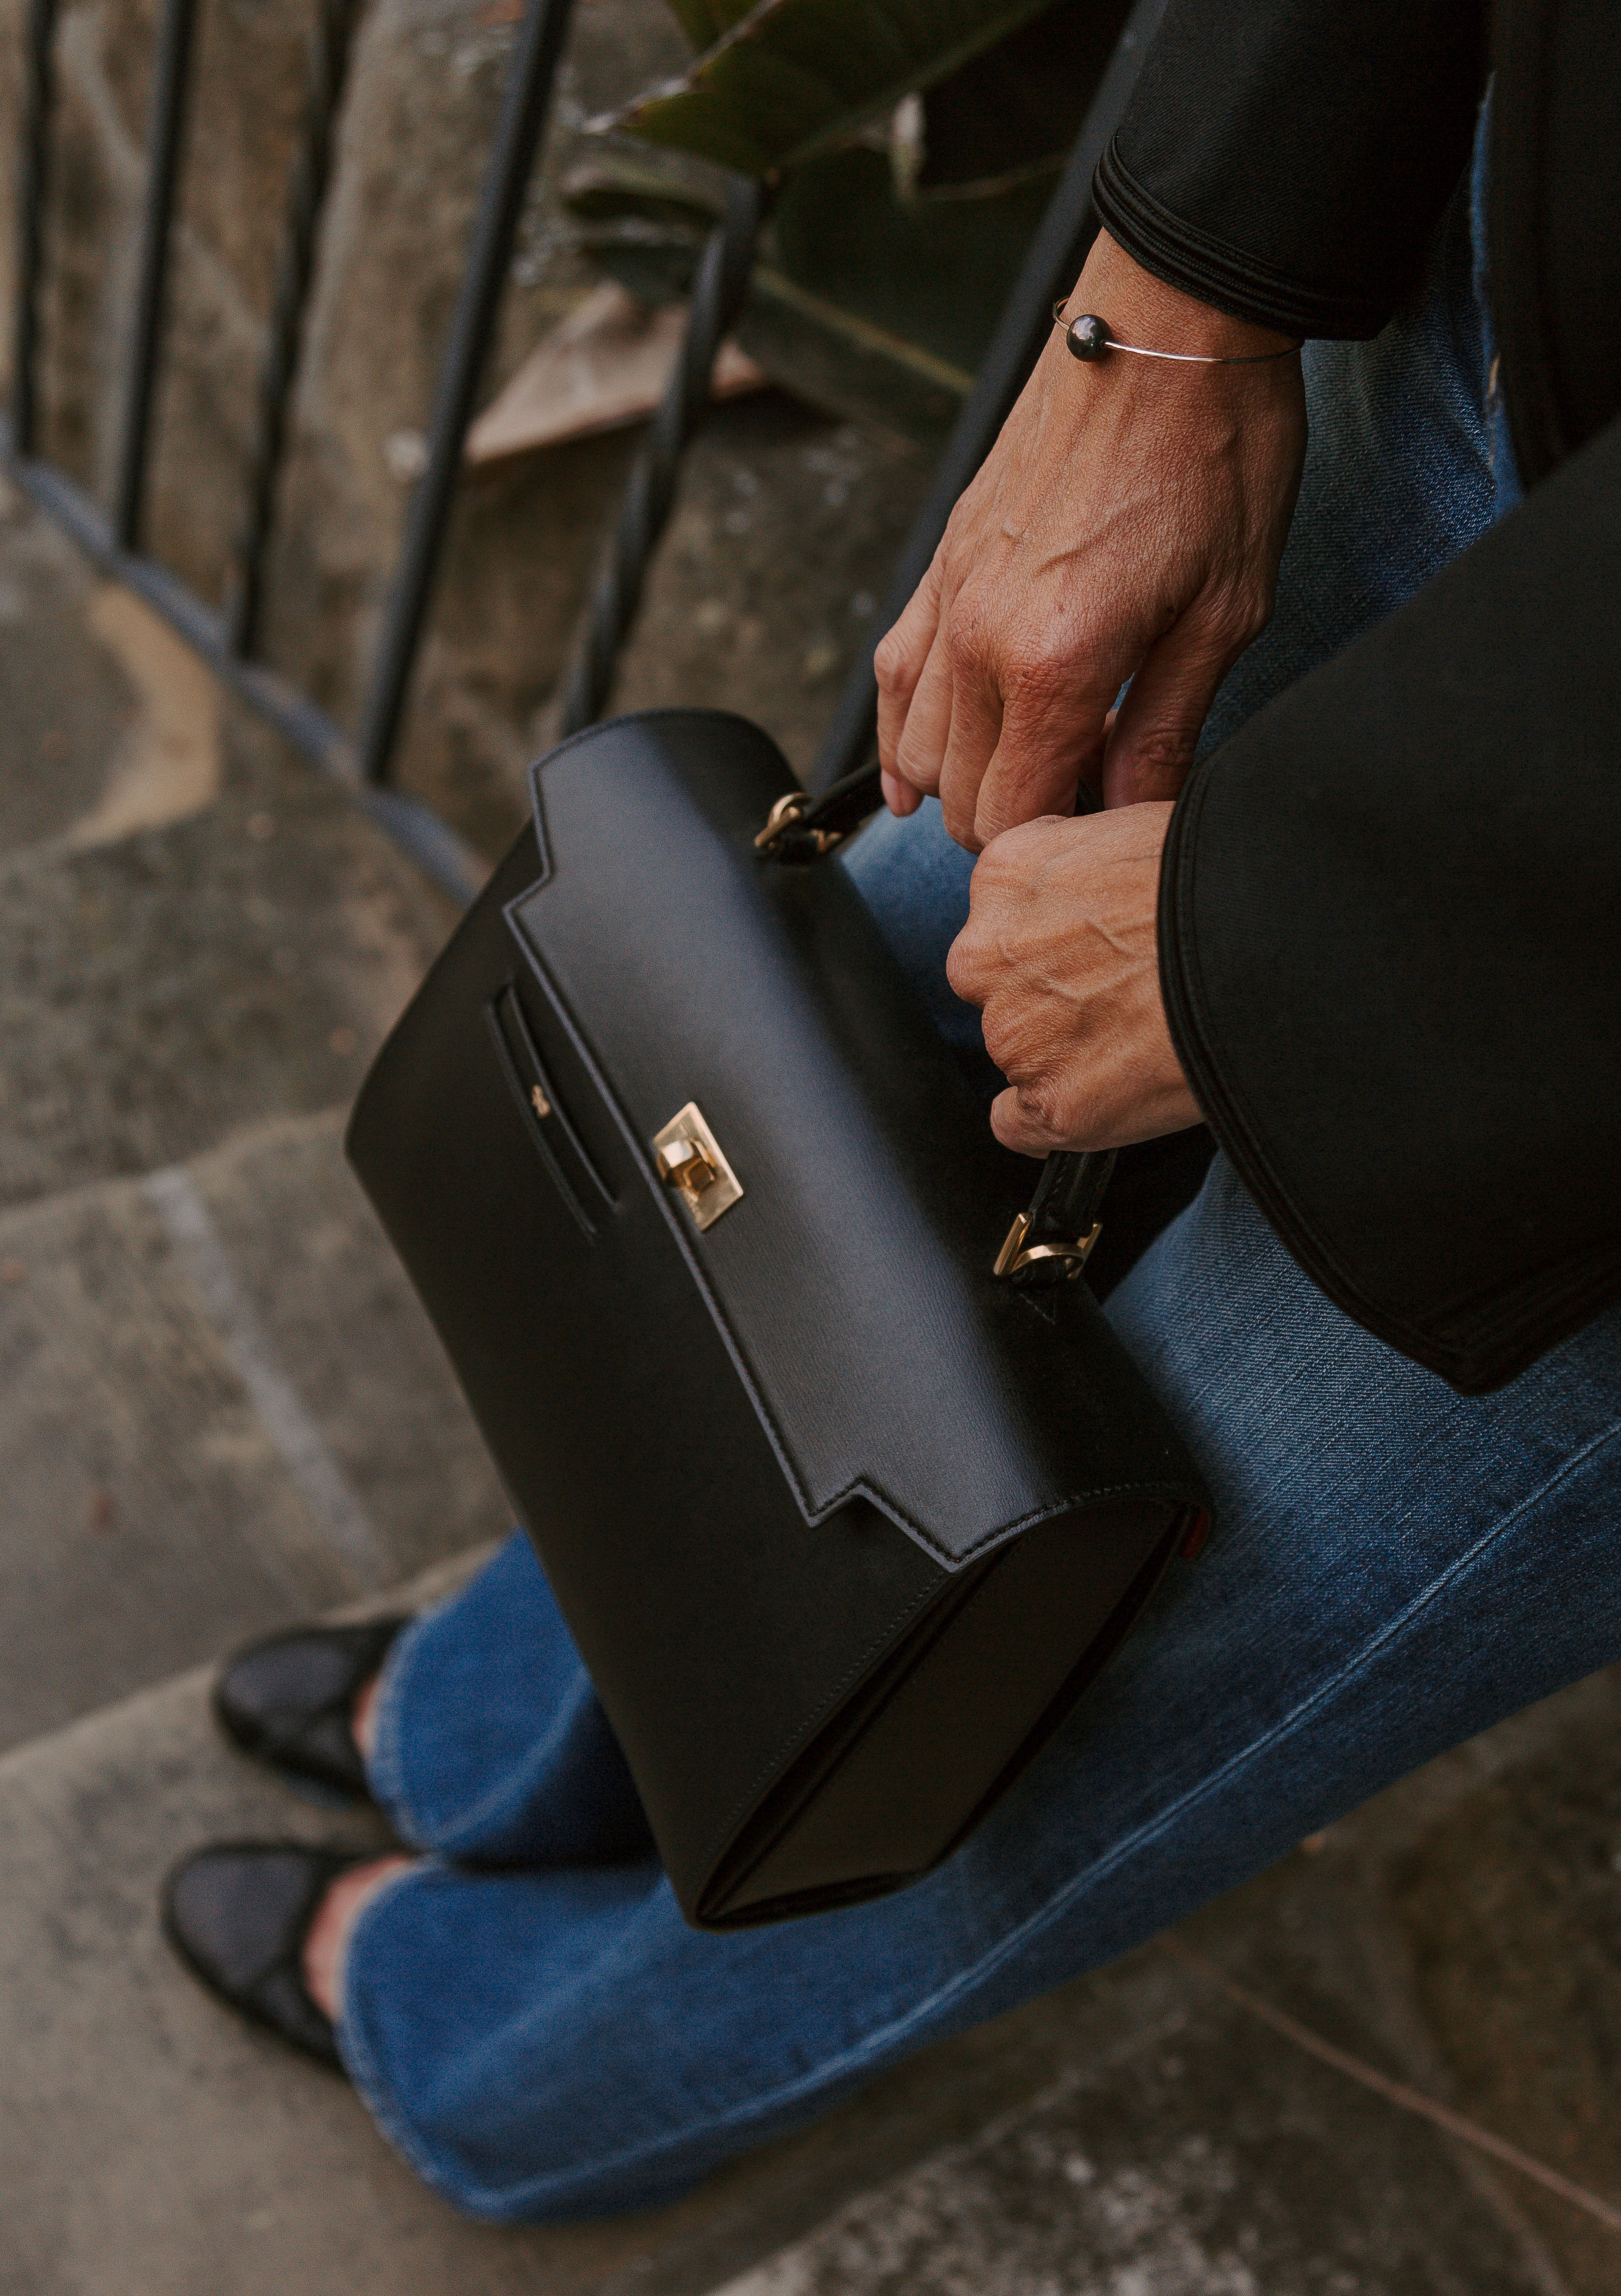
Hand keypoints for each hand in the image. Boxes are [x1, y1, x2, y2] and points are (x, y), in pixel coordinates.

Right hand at [875, 231, 1304, 849]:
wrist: (1170, 327)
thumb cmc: (1216, 457)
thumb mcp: (1227, 612)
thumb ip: (1166, 728)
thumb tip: (1132, 813)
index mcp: (1053, 662)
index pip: (1016, 817)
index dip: (1059, 847)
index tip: (1106, 837)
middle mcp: (979, 639)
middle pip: (959, 798)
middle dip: (1016, 822)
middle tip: (1088, 803)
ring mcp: (949, 598)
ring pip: (915, 750)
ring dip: (964, 783)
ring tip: (1033, 772)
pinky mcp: (941, 564)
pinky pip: (893, 677)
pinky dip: (903, 733)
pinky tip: (921, 770)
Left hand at [946, 804, 1200, 1152]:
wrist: (1272, 951)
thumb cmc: (1224, 881)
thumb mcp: (1136, 831)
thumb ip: (1088, 866)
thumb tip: (1102, 891)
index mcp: (1007, 874)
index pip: (1001, 916)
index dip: (1056, 935)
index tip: (1098, 945)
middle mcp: (990, 956)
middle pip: (1001, 987)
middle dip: (1049, 995)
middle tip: (1125, 994)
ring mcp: (1017, 1036)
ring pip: (1018, 1054)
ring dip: (1066, 1053)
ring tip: (1146, 1040)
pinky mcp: (1052, 1105)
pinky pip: (1022, 1127)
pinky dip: (1059, 1121)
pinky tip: (1106, 1101)